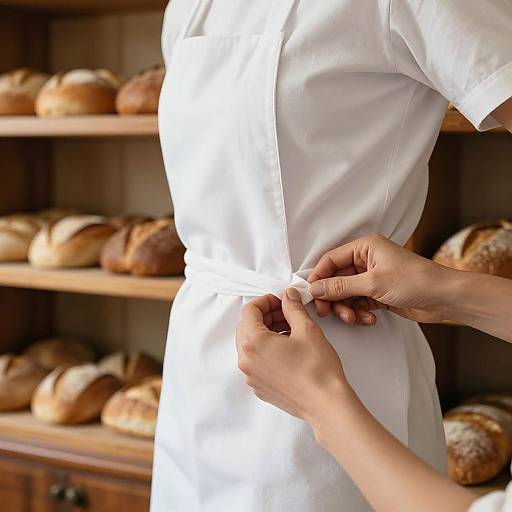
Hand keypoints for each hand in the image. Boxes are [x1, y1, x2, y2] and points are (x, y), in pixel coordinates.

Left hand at [235, 288, 348, 421]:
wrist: (325, 404)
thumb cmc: (317, 369)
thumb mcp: (306, 329)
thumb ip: (293, 308)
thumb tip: (288, 296)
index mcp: (253, 342)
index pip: (249, 311)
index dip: (266, 301)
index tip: (281, 300)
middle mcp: (246, 360)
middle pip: (246, 327)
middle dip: (265, 316)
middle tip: (286, 313)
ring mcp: (251, 376)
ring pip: (250, 345)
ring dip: (265, 332)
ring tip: (290, 329)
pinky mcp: (259, 387)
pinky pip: (255, 361)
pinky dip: (266, 350)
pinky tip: (287, 348)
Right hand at [308, 234, 451, 324]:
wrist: (446, 298)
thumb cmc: (416, 281)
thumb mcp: (373, 283)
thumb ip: (341, 287)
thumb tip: (315, 288)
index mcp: (364, 247)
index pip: (331, 260)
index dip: (319, 277)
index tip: (311, 295)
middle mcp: (366, 260)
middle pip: (336, 280)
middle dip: (333, 298)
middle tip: (326, 312)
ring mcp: (372, 278)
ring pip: (345, 295)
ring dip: (346, 309)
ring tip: (355, 318)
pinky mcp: (377, 294)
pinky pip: (357, 303)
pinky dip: (359, 313)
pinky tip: (369, 319)